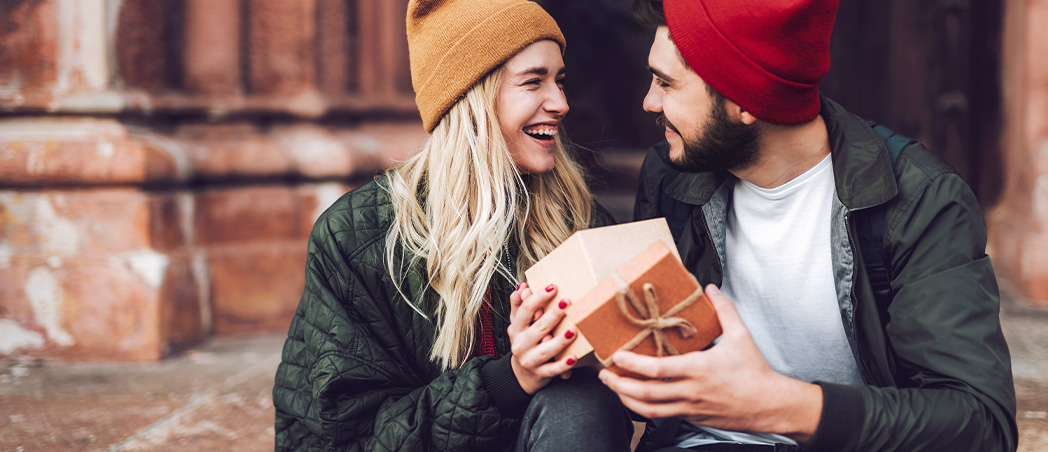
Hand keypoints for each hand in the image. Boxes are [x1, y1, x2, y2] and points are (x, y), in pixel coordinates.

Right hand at [508, 282, 577, 393]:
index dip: (538, 298)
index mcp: (516, 329)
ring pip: (545, 350)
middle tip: (567, 302)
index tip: (552, 287)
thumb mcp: (518, 324)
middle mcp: (521, 344)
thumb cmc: (524, 343)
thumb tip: (522, 286)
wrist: (521, 374)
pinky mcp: (540, 373)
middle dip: (553, 315)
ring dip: (560, 340)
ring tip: (573, 330)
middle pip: (538, 328)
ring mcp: (530, 360)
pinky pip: (553, 370)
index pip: (525, 310)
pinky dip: (562, 365)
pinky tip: (573, 358)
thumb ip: (519, 305)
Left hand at [598, 284, 821, 441]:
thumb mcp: (741, 336)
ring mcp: (690, 408)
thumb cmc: (755, 372)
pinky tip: (637, 398)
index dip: (633, 364)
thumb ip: (724, 310)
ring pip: (650, 411)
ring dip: (627, 400)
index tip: (617, 356)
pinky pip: (663, 416)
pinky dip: (646, 408)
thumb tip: (711, 289)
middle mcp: (690, 392)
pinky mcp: (693, 419)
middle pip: (645, 394)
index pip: (657, 370)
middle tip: (604, 375)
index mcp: (698, 369)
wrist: (770, 406)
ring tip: (614, 388)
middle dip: (619, 385)